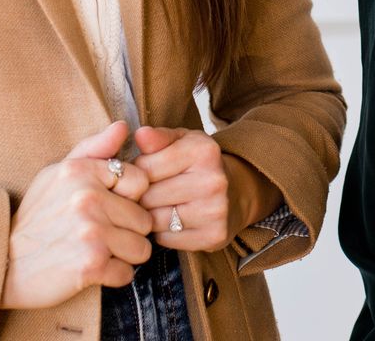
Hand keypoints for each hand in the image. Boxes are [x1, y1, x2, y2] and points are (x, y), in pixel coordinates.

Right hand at [0, 121, 154, 308]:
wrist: (4, 263)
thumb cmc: (36, 218)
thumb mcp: (57, 174)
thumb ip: (93, 148)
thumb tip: (123, 126)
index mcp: (81, 171)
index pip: (140, 181)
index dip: (129, 198)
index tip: (109, 207)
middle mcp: (87, 198)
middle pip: (144, 219)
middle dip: (128, 231)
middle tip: (99, 235)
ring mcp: (90, 232)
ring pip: (141, 249)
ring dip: (123, 256)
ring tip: (96, 251)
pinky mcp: (91, 265)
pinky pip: (127, 274)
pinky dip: (112, 277)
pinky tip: (91, 269)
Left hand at [131, 126, 267, 251]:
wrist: (237, 192)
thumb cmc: (200, 165)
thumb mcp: (183, 141)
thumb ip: (158, 138)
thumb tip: (140, 135)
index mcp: (203, 151)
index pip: (145, 167)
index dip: (138, 171)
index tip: (146, 171)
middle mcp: (212, 181)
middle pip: (148, 197)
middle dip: (143, 196)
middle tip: (151, 192)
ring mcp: (214, 211)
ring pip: (155, 220)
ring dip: (151, 216)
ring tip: (160, 206)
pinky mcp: (213, 236)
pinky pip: (167, 239)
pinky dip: (164, 233)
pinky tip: (173, 221)